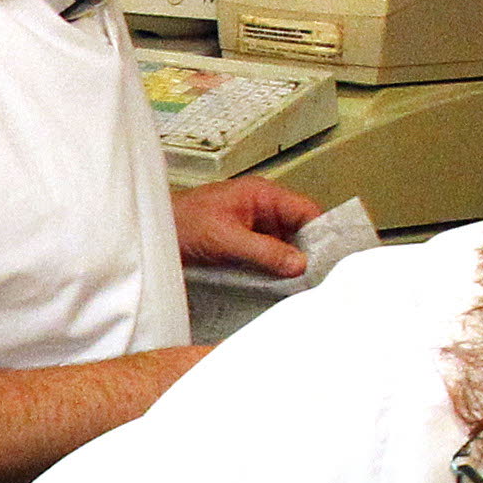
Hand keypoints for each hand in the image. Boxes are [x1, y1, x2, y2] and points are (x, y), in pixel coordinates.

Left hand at [170, 176, 319, 277]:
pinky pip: (267, 256)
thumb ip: (265, 251)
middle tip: (318, 279)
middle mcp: (260, 208)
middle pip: (299, 231)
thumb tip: (300, 263)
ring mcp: (251, 227)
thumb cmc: (179, 223)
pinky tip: (278, 287)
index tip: (334, 258)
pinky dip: (273, 270)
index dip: (323, 232)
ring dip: (290, 265)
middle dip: (307, 253)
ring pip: (284, 246)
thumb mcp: (226, 238)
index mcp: (262, 195)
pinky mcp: (241, 244)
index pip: (307, 211)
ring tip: (300, 287)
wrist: (148, 235)